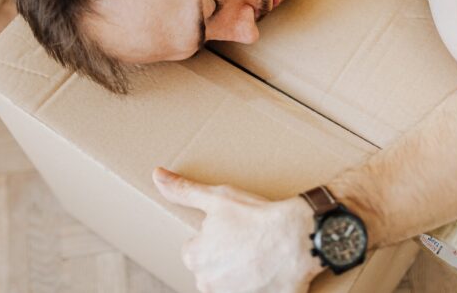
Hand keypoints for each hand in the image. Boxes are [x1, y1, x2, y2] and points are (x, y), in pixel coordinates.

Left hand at [152, 167, 324, 292]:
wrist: (298, 237)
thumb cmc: (257, 217)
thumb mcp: (218, 198)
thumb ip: (184, 191)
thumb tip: (157, 175)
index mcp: (195, 257)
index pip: (196, 248)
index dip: (216, 236)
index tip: (234, 229)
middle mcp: (206, 283)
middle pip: (212, 268)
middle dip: (226, 257)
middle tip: (250, 241)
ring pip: (229, 283)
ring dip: (241, 273)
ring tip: (261, 255)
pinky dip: (257, 286)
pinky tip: (269, 271)